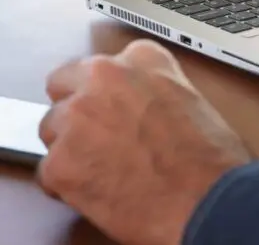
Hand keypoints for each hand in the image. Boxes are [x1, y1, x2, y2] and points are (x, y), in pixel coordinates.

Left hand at [38, 40, 251, 244]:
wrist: (207, 198)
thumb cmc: (210, 157)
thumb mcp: (188, 98)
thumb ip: (152, 90)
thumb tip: (136, 106)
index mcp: (141, 59)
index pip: (100, 65)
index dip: (105, 91)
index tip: (112, 106)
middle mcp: (103, 78)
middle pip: (63, 86)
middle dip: (76, 108)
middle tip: (97, 135)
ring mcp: (77, 119)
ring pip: (51, 130)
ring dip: (70, 147)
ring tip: (103, 169)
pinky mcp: (60, 161)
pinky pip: (48, 172)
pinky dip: (67, 184)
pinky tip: (99, 191)